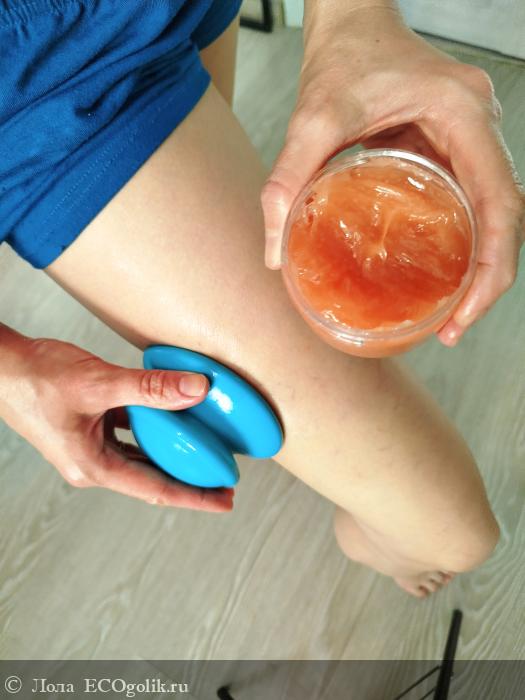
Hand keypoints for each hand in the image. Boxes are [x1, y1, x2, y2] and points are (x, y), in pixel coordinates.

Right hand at [0, 328, 232, 511]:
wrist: (1, 366)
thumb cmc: (36, 379)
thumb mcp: (99, 383)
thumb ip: (149, 388)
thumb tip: (197, 390)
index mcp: (93, 467)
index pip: (156, 489)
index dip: (195, 496)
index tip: (225, 500)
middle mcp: (93, 464)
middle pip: (152, 478)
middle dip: (190, 480)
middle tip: (225, 480)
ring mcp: (90, 447)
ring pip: (142, 456)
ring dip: (173, 454)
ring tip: (205, 452)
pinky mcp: (89, 428)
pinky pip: (130, 435)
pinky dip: (153, 429)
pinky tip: (172, 415)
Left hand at [262, 0, 523, 345]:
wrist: (354, 20)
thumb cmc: (344, 56)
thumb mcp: (312, 117)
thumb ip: (287, 180)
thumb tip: (275, 252)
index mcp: (463, 115)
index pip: (501, 203)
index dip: (491, 267)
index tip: (464, 312)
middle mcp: (480, 126)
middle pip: (506, 217)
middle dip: (486, 281)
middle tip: (451, 328)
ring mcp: (473, 137)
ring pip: (494, 213)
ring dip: (480, 267)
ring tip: (449, 314)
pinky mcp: (456, 146)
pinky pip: (472, 200)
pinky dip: (463, 243)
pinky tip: (438, 273)